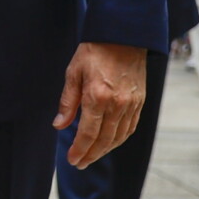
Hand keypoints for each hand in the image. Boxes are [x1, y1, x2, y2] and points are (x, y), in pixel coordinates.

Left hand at [54, 41, 146, 167]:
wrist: (123, 36)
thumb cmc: (94, 51)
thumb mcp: (73, 72)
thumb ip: (67, 102)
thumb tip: (59, 125)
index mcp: (97, 97)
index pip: (88, 133)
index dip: (80, 150)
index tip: (72, 160)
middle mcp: (117, 104)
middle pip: (104, 140)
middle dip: (90, 155)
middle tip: (79, 163)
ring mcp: (131, 104)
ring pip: (118, 137)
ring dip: (105, 150)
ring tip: (92, 156)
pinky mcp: (140, 102)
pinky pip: (130, 128)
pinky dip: (119, 139)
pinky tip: (110, 143)